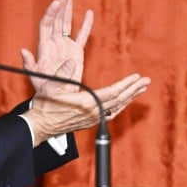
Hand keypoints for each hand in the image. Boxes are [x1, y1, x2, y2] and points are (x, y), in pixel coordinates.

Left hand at [20, 0, 93, 93]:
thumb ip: (29, 65)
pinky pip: (81, 36)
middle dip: (60, 4)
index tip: (57, 2)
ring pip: (67, 24)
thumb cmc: (44, 91)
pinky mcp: (76, 52)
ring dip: (68, 9)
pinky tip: (89, 13)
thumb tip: (24, 51)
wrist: (57, 98)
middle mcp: (54, 43)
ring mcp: (65, 46)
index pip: (47, 25)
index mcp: (44, 47)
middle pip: (57, 20)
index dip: (51, 13)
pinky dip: (85, 25)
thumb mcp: (34, 78)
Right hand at [24, 72, 150, 145]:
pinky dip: (120, 105)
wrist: (40, 125)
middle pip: (119, 100)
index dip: (126, 84)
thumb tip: (72, 61)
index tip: (137, 77)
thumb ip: (64, 73)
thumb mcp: (51, 86)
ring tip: (140, 88)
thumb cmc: (44, 105)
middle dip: (134, 90)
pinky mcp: (91, 121)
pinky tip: (125, 100)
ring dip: (130, 97)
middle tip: (146, 81)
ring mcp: (93, 118)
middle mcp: (93, 112)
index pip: (112, 93)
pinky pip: (111, 113)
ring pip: (117, 107)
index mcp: (86, 103)